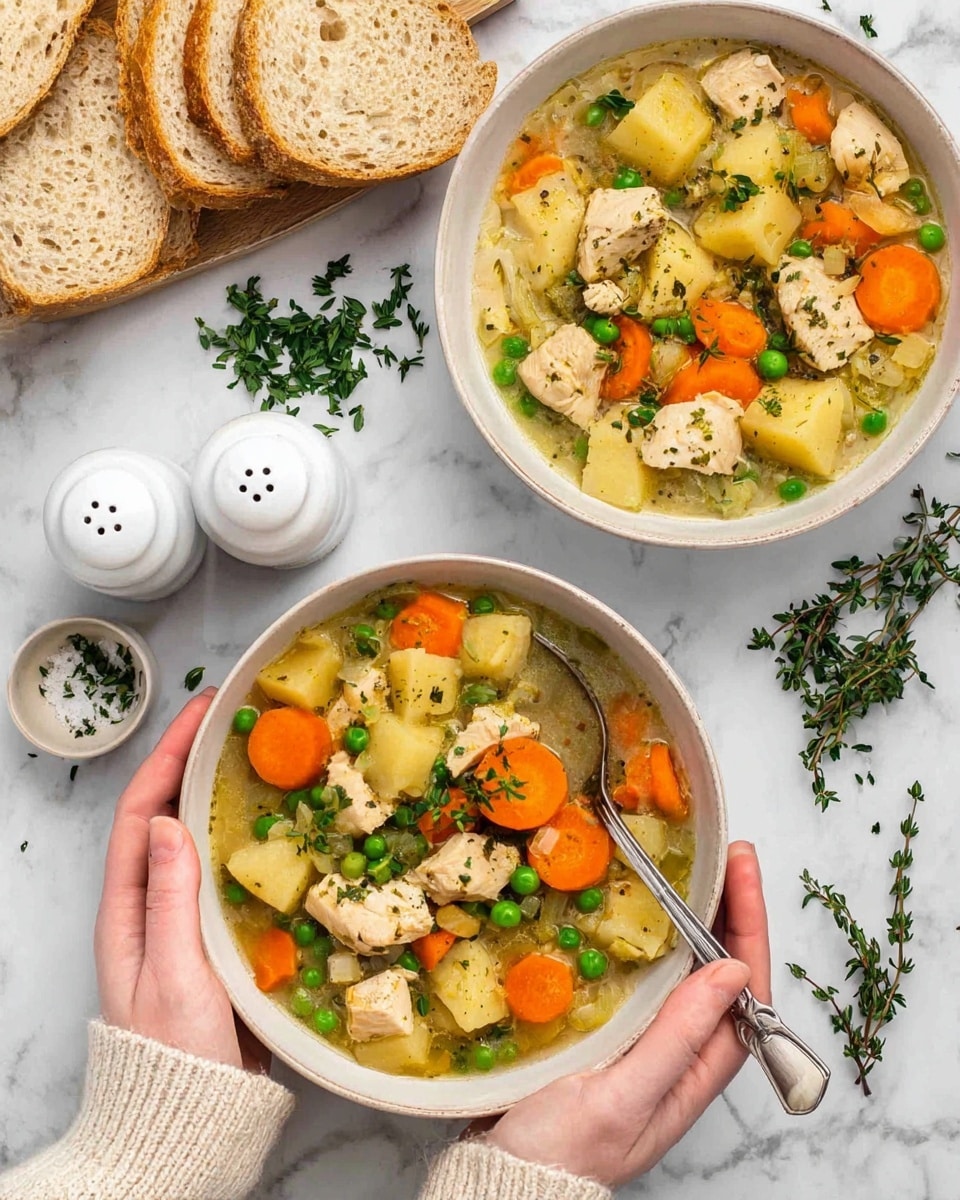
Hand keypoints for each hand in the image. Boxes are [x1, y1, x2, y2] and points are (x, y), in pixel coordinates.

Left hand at [94, 691, 256, 1069]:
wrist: (194, 1124)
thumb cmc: (177, 1056)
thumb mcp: (174, 976)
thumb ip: (171, 902)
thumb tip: (171, 823)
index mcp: (129, 910)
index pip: (143, 813)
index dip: (169, 757)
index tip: (202, 713)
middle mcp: (154, 907)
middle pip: (171, 817)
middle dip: (198, 764)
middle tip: (240, 722)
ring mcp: (188, 923)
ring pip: (205, 842)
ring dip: (229, 797)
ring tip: (267, 758)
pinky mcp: (222, 941)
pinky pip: (235, 876)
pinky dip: (257, 842)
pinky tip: (291, 828)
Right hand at [486, 840, 768, 1186]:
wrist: (508, 1181)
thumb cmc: (564, 1151)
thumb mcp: (623, 1096)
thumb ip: (677, 1037)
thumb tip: (732, 970)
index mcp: (698, 1068)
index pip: (747, 985)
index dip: (748, 920)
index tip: (740, 866)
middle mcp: (683, 1051)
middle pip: (723, 967)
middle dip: (729, 906)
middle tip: (723, 850)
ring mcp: (649, 1039)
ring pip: (688, 965)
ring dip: (695, 914)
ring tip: (692, 865)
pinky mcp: (614, 1030)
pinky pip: (647, 971)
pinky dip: (650, 933)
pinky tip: (634, 908)